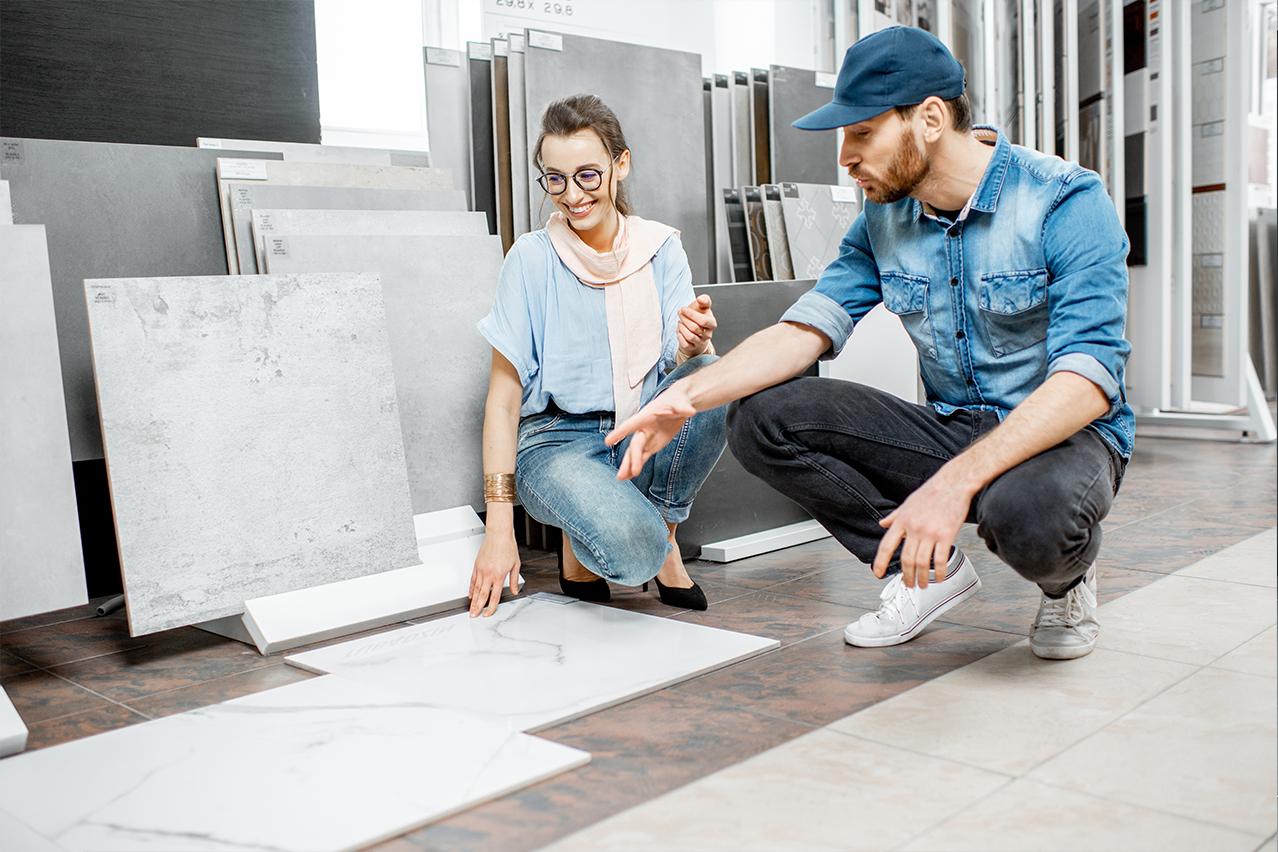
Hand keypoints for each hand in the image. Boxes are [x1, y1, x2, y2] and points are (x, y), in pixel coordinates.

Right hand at [469, 529, 520, 616]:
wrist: (499, 535)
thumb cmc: (507, 547)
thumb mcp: (516, 565)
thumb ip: (514, 580)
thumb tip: (515, 590)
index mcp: (499, 576)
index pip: (494, 596)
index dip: (491, 607)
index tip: (487, 613)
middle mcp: (489, 574)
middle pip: (482, 595)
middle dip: (478, 607)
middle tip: (474, 615)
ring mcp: (481, 570)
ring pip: (475, 589)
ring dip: (473, 600)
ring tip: (471, 609)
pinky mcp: (477, 565)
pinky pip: (473, 580)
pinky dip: (471, 589)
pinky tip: (471, 594)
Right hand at [605, 383, 696, 480]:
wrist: (679, 403)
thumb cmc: (677, 399)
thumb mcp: (681, 401)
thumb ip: (683, 407)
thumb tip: (691, 411)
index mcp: (646, 416)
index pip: (631, 425)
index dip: (619, 433)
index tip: (608, 442)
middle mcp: (644, 428)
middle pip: (636, 444)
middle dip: (634, 458)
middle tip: (634, 472)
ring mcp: (648, 437)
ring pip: (636, 453)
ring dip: (629, 465)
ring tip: (620, 478)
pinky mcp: (653, 444)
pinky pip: (643, 457)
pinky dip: (637, 466)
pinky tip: (629, 476)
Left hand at [677, 294, 715, 358]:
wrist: (694, 328)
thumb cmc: (698, 315)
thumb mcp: (702, 306)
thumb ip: (704, 300)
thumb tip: (701, 299)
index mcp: (712, 323)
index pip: (703, 321)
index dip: (692, 314)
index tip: (683, 308)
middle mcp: (708, 334)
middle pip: (695, 328)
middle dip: (684, 319)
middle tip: (680, 313)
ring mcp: (700, 342)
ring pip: (690, 337)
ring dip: (682, 328)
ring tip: (680, 322)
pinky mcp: (692, 347)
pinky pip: (685, 344)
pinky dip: (680, 337)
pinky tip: (679, 331)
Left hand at [870, 470, 972, 588]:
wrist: (953, 483)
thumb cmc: (932, 492)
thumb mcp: (907, 503)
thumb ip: (894, 516)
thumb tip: (882, 524)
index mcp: (902, 521)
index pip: (886, 546)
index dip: (880, 562)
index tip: (877, 574)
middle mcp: (914, 528)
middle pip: (906, 559)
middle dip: (906, 576)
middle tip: (908, 584)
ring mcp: (930, 532)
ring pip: (922, 563)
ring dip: (922, 577)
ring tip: (922, 584)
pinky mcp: (946, 535)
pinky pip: (940, 559)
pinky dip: (939, 572)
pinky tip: (939, 577)